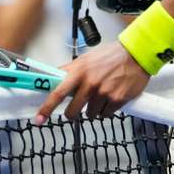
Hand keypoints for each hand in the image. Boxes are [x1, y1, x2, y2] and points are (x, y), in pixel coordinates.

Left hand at [35, 41, 149, 122]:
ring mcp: (103, 92)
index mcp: (79, 71)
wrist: (135, 54)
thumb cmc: (111, 55)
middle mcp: (90, 83)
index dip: (46, 107)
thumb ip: (71, 69)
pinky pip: (105, 115)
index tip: (38, 119)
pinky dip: (107, 109)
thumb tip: (55, 76)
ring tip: (102, 93)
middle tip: (77, 107)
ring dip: (94, 108)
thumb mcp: (86, 58)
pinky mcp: (117, 100)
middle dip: (72, 112)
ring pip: (90, 114)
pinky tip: (112, 96)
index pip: (58, 92)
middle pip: (72, 111)